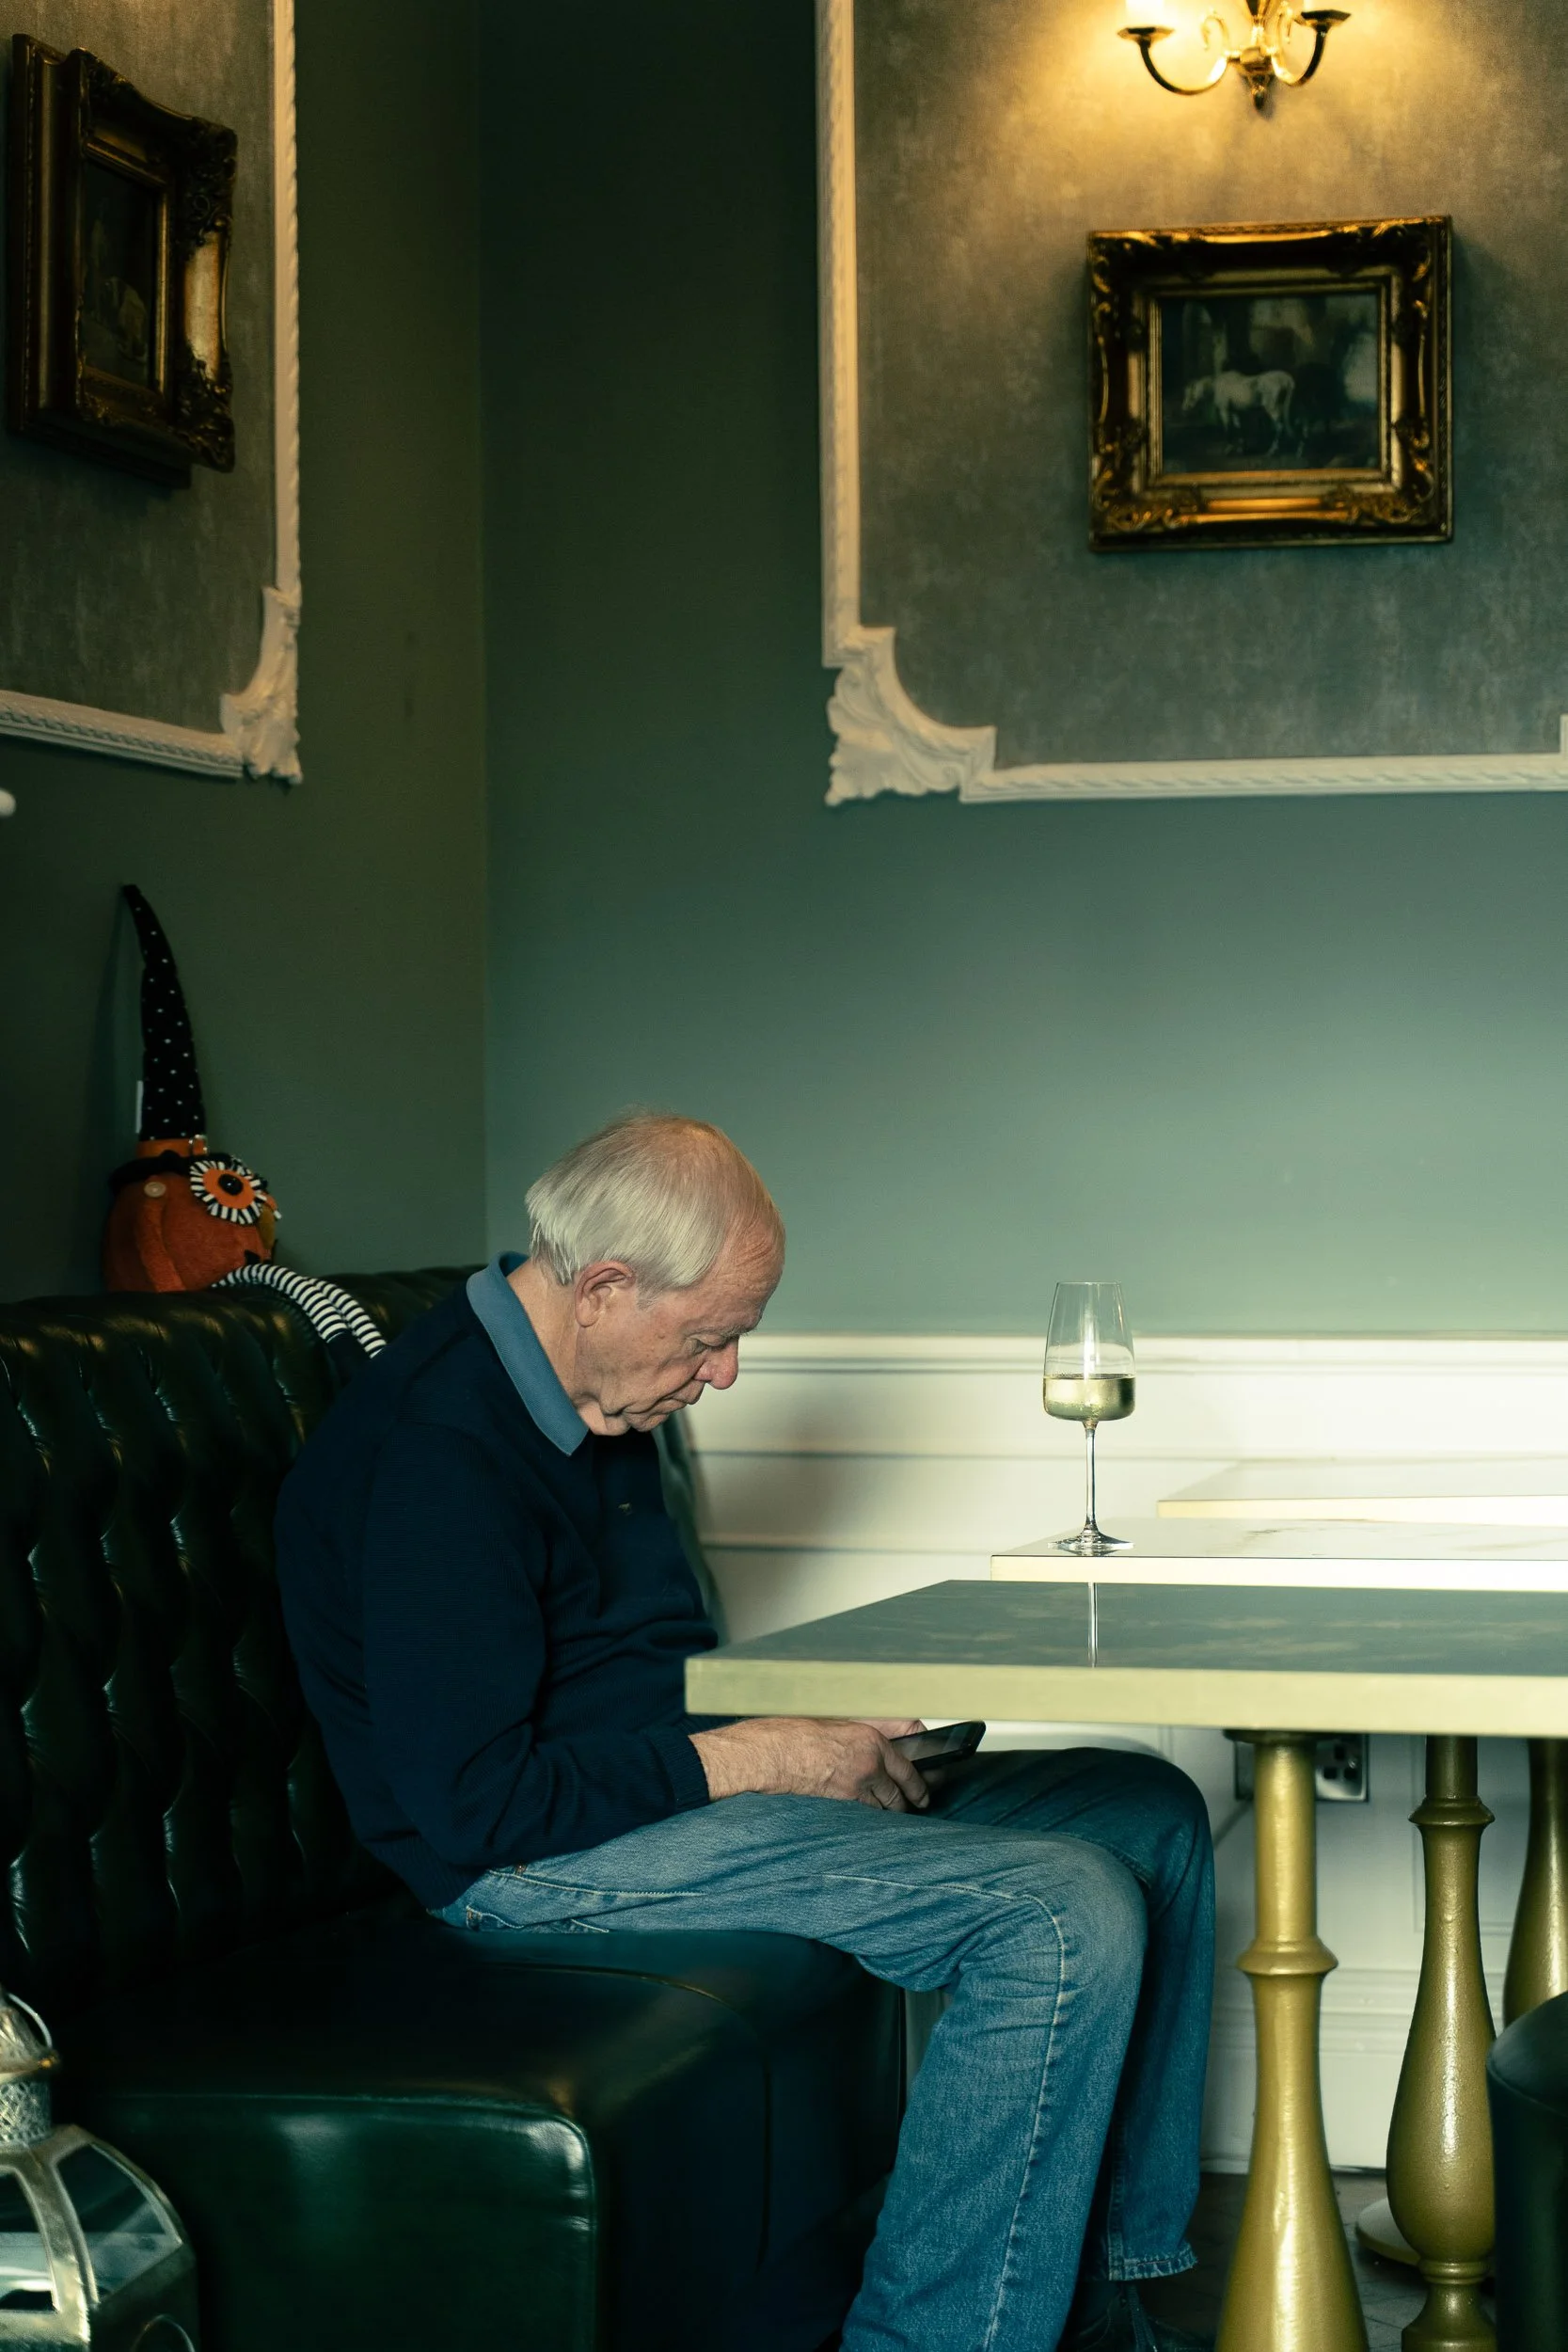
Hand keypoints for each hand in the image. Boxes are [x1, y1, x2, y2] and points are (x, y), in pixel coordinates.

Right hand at [690, 1717, 931, 1811]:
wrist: (767, 1755)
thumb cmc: (793, 1732)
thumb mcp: (837, 1718)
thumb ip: (870, 1726)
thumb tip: (897, 1731)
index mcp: (870, 1740)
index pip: (909, 1765)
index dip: (920, 1781)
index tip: (924, 1788)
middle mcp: (868, 1765)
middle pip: (902, 1793)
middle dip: (910, 1801)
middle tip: (917, 1805)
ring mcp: (854, 1788)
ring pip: (885, 1809)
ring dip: (891, 1812)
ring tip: (894, 1814)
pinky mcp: (839, 1806)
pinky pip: (864, 1816)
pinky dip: (870, 1818)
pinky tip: (870, 1821)